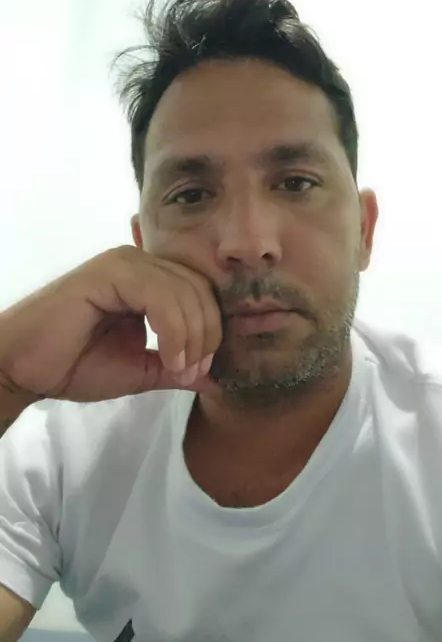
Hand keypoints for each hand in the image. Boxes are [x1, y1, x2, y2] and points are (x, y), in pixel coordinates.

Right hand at [0, 245, 222, 405]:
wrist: (25, 368)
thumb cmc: (75, 365)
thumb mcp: (140, 369)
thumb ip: (176, 368)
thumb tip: (215, 379)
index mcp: (151, 279)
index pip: (202, 294)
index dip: (212, 332)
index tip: (201, 372)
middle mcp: (141, 263)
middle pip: (200, 290)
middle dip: (207, 336)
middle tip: (194, 372)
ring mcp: (125, 262)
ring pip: (185, 290)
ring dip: (193, 335)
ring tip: (179, 368)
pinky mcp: (110, 270)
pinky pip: (160, 293)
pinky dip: (173, 328)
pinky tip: (168, 356)